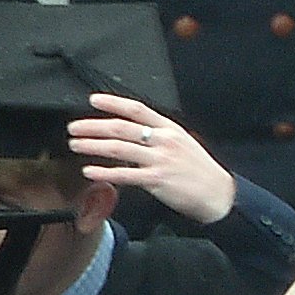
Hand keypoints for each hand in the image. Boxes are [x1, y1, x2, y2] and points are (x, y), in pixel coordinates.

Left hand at [66, 91, 232, 224]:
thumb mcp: (184, 143)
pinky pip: (125, 174)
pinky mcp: (157, 180)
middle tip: (74, 128)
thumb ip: (159, 137)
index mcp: (171, 129)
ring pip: (119, 148)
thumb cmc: (200, 170)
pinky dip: (104, 172)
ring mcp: (160, 160)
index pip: (138, 110)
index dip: (114, 103)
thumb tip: (132, 134)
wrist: (219, 194)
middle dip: (93, 126)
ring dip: (93, 145)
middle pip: (122, 127)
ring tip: (75, 145)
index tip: (93, 100)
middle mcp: (164, 141)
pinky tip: (90, 171)